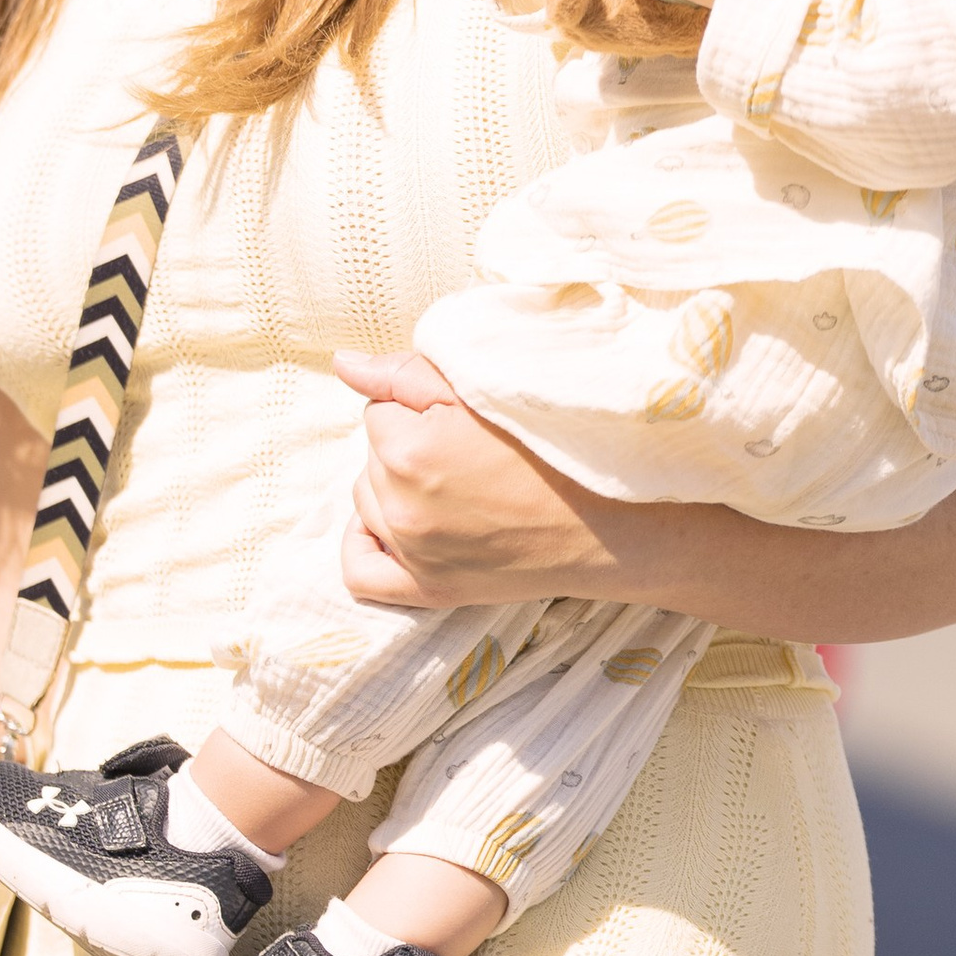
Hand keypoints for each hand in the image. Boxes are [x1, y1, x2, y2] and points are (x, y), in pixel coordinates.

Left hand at [335, 346, 619, 604]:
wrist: (612, 524)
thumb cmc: (554, 447)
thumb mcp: (483, 391)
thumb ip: (404, 374)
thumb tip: (343, 365)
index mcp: (409, 450)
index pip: (379, 410)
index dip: (418, 408)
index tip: (460, 418)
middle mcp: (401, 507)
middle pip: (372, 456)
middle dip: (405, 444)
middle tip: (464, 449)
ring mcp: (413, 554)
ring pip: (367, 500)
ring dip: (393, 486)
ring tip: (451, 482)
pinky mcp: (429, 590)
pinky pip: (361, 572)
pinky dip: (365, 544)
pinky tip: (389, 526)